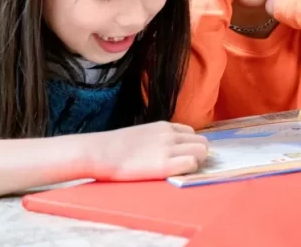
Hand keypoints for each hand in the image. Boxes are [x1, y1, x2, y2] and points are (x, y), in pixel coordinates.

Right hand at [89, 121, 209, 180]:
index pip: (192, 133)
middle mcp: (170, 134)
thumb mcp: (142, 134)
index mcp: (164, 126)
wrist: (98, 153)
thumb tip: (168, 148)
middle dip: (198, 154)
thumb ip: (158, 138)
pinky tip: (176, 174)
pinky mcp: (164, 164)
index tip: (183, 156)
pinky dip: (189, 170)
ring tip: (180, 171)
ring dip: (197, 161)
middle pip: (202, 142)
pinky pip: (192, 164)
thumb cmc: (114, 148)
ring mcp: (168, 148)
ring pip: (201, 151)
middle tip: (185, 166)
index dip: (190, 146)